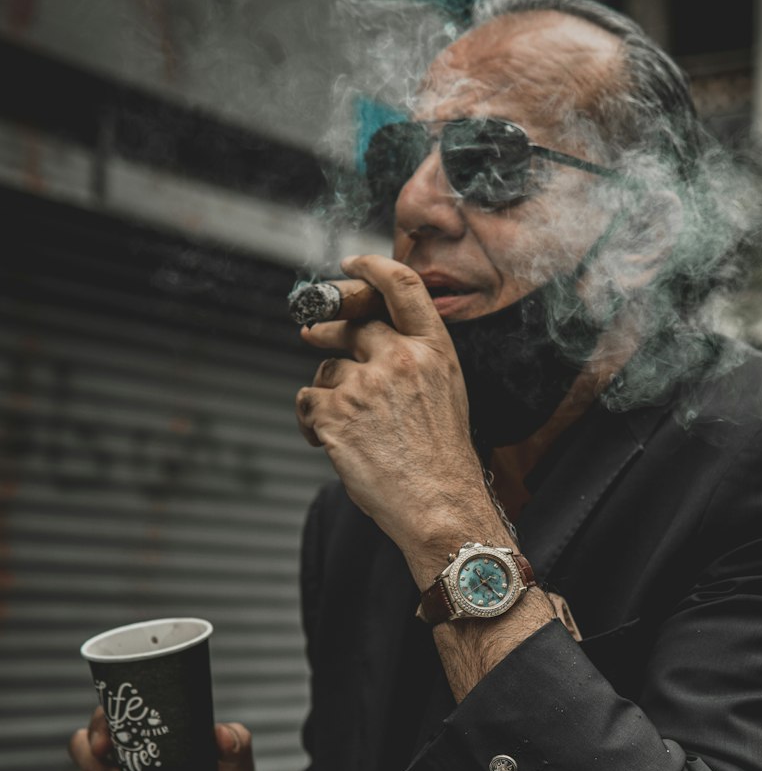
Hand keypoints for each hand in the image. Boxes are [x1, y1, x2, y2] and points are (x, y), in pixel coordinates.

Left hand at [294, 255, 494, 572]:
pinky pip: (306, 401)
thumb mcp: (446, 395)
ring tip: (342, 425)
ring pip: (327, 369)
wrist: (438, 506)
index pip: (402, 286)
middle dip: (327, 325)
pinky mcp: (335, 412)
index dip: (372, 267)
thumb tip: (370, 340)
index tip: (352, 264)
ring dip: (327, 393)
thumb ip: (415, 361)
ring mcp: (366, 384)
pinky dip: (309, 421)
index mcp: (435, 352)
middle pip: (353, 322)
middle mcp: (401, 359)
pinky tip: (326, 441)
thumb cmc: (442, 462)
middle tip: (311, 331)